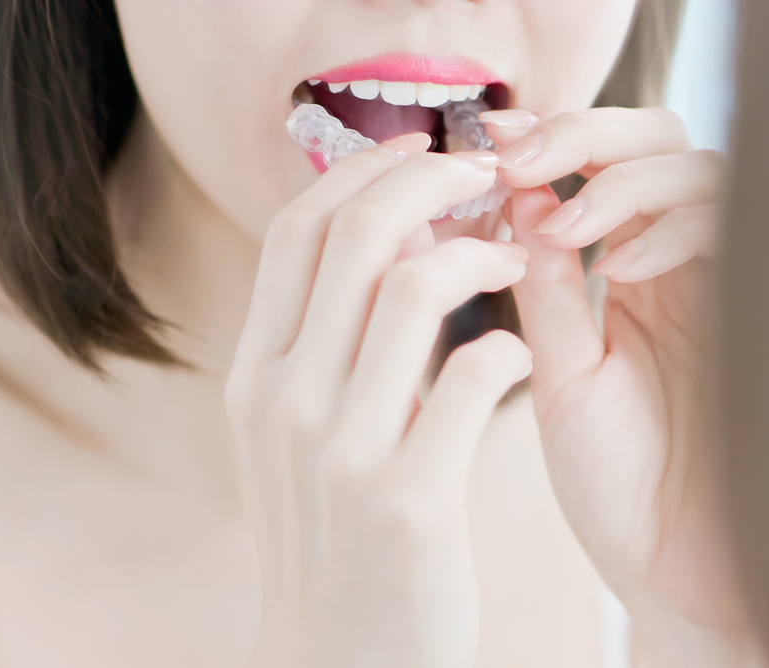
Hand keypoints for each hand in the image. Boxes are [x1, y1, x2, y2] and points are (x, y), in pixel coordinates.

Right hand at [226, 135, 531, 667]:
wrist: (333, 659)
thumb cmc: (328, 533)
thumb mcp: (294, 435)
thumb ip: (322, 344)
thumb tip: (389, 241)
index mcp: (253, 376)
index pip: (293, 232)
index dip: (358, 171)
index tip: (415, 151)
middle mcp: (284, 401)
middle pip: (355, 236)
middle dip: (429, 179)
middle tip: (481, 175)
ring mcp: (342, 451)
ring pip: (416, 287)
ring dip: (480, 252)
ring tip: (511, 259)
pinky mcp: (411, 499)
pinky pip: (474, 375)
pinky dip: (508, 345)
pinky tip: (515, 356)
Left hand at [483, 108, 749, 648]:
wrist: (672, 558)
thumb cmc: (612, 472)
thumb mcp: (561, 368)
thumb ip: (544, 286)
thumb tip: (510, 200)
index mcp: (618, 270)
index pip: (597, 161)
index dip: (546, 136)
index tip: (487, 140)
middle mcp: (672, 263)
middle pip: (653, 138)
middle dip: (584, 131)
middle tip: (521, 158)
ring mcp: (716, 280)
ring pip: (698, 167)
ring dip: (624, 178)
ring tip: (564, 225)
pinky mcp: (752, 300)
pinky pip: (732, 226)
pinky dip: (674, 228)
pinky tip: (616, 269)